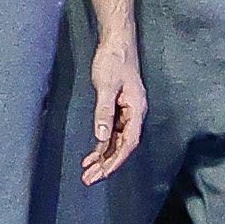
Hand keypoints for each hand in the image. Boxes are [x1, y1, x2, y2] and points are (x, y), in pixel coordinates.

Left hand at [73, 29, 144, 182]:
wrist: (116, 44)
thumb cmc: (113, 61)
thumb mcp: (106, 86)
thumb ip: (104, 113)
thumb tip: (101, 137)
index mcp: (137, 110)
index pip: (129, 143)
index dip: (116, 160)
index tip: (102, 173)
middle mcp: (135, 115)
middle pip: (123, 147)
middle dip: (107, 164)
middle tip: (89, 179)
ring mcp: (127, 113)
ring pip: (117, 142)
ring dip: (103, 158)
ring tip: (87, 173)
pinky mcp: (119, 110)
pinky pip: (112, 133)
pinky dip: (102, 145)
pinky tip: (92, 155)